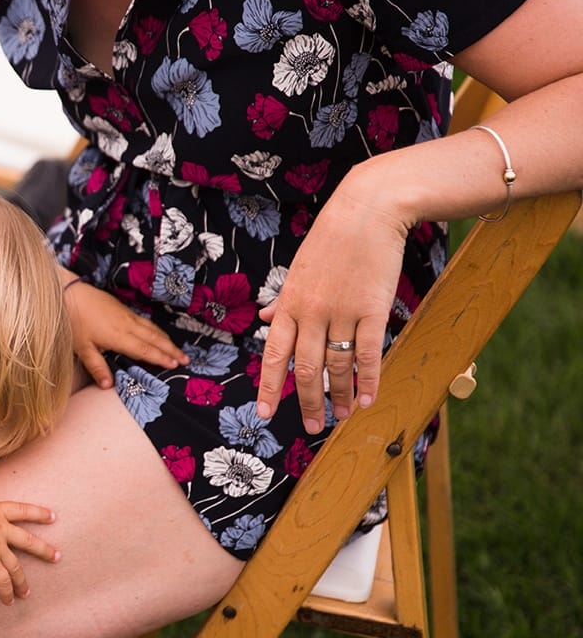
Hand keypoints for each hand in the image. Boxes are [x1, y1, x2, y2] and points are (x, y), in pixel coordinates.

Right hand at [0, 487, 59, 604]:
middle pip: (27, 541)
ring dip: (22, 581)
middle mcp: (1, 531)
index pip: (22, 511)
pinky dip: (6, 593)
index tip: (54, 516)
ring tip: (27, 593)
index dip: (39, 513)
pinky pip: (2, 583)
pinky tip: (9, 602)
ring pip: (16, 568)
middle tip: (57, 556)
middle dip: (44, 550)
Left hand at [65, 280, 187, 388]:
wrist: (69, 293)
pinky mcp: (123, 308)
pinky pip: (146, 321)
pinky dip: (157, 329)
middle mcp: (127, 325)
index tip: (176, 364)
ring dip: (166, 339)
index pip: (145, 349)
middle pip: (154, 338)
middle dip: (171, 349)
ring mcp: (127, 315)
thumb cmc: (74, 322)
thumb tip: (108, 386)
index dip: (161, 357)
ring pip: (152, 328)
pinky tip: (158, 333)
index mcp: (119, 337)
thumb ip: (97, 367)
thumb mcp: (82, 348)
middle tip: (187, 359)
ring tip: (178, 349)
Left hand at [256, 183, 410, 432]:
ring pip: (337, 366)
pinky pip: (368, 353)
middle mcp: (311, 313)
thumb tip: (265, 316)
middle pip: (305, 368)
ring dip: (340, 396)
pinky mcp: (373, 309)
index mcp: (289, 304)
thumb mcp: (298, 269)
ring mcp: (342, 312)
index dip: (269, 387)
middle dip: (307, 402)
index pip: (273, 354)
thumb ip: (283, 299)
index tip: (265, 413)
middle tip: (312, 426)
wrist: (367, 211)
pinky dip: (369, 380)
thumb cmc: (331, 240)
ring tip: (343, 417)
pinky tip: (369, 399)